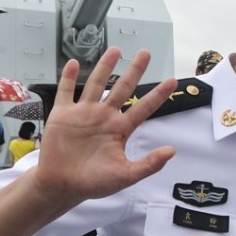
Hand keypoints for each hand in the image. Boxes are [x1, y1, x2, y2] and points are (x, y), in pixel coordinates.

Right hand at [33, 48, 175, 206]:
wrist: (62, 186)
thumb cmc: (94, 183)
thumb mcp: (126, 175)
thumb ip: (149, 164)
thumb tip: (172, 151)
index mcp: (121, 129)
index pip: (144, 107)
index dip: (159, 94)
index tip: (173, 80)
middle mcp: (105, 117)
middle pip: (123, 88)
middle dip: (135, 70)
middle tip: (146, 52)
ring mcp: (84, 113)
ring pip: (97, 83)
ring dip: (105, 66)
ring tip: (115, 50)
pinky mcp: (62, 114)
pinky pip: (66, 91)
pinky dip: (68, 77)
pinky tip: (72, 63)